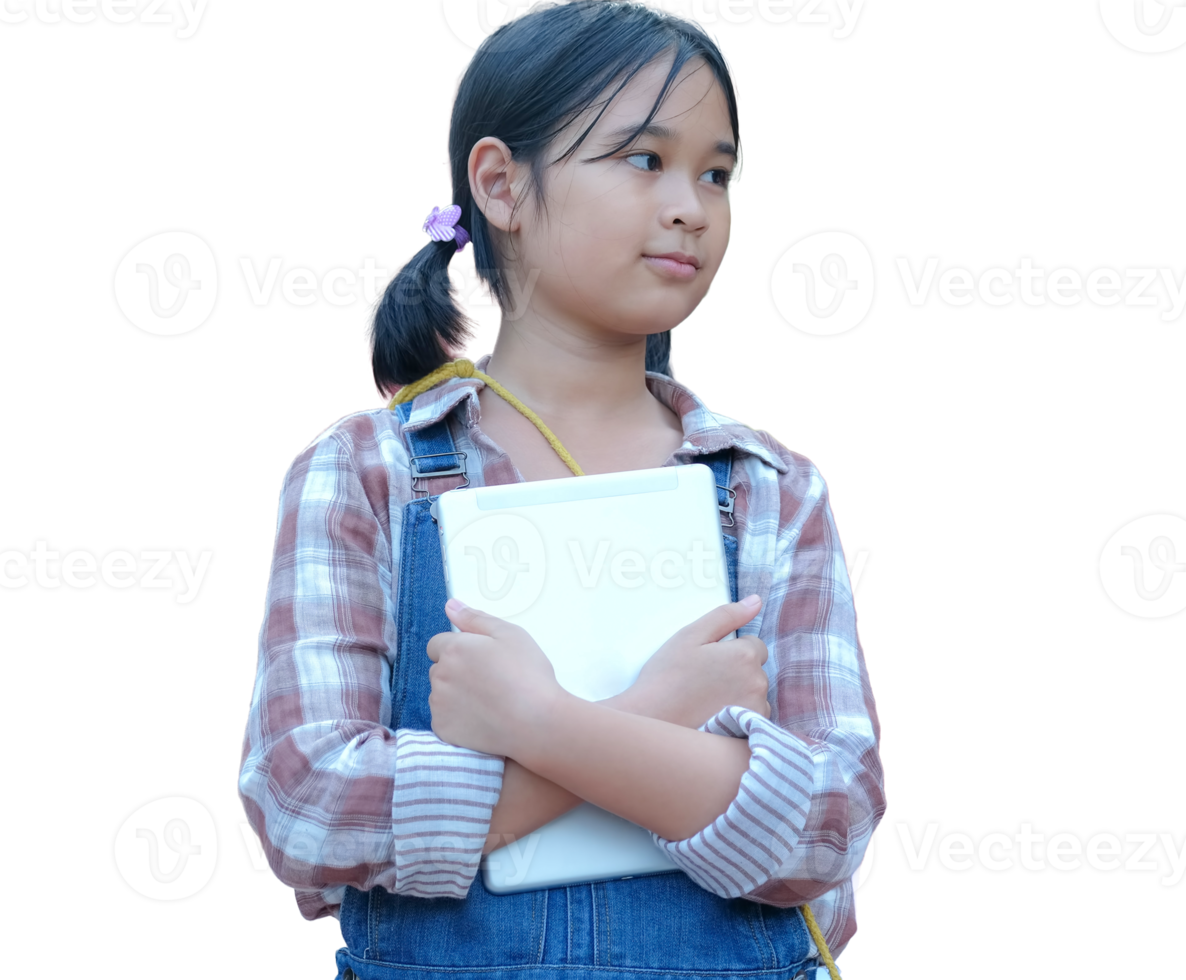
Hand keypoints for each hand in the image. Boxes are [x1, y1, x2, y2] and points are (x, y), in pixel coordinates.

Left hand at [426, 599, 564, 756]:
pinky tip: (483, 718)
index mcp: (453, 649)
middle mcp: (439, 675)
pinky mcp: (443, 729)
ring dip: (456, 695)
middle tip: (489, 679)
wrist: (537, 723)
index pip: (438, 644)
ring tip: (489, 700)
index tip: (480, 659)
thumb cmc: (527, 675)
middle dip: (457, 671)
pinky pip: (444, 719)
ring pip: (441, 694)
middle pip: (440, 669)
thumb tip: (451, 605)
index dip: (459, 649)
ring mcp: (439, 705)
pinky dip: (458, 719)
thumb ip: (475, 618)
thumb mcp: (509, 634)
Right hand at [624, 595, 769, 728]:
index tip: (708, 661)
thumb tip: (756, 601)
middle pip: (756, 670)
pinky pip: (754, 716)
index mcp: (744, 655)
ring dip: (740, 693)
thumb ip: (726, 616)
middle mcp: (757, 682)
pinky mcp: (749, 732)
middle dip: (737, 671)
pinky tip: (715, 715)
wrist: (651, 720)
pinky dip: (739, 714)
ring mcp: (755, 709)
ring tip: (708, 700)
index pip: (754, 645)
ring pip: (756, 693)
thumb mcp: (690, 636)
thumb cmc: (666, 676)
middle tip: (704, 680)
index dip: (731, 650)